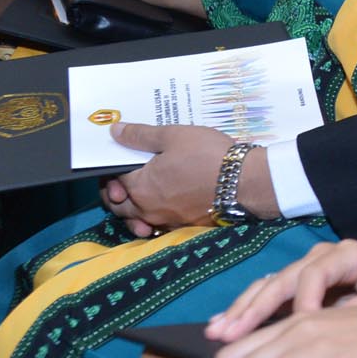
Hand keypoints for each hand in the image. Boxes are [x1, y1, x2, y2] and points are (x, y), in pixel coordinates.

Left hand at [101, 124, 250, 234]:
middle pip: (119, 206)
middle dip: (115, 193)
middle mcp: (148, 209)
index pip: (112, 181)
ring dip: (131, 210)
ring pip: (137, 220)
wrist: (246, 181)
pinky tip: (160, 208)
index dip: (110, 170)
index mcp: (140, 187)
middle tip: (122, 179)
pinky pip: (158, 225)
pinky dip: (152, 218)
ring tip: (136, 197)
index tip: (118, 160)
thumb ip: (140, 135)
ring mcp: (166, 220)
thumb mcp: (174, 135)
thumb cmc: (208, 155)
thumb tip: (114, 131)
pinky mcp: (184, 226)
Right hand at [206, 230, 356, 341]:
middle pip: (281, 280)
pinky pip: (271, 296)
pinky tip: (225, 328)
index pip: (314, 277)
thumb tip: (334, 327)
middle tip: (228, 334)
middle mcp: (320, 257)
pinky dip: (249, 312)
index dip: (303, 304)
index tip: (296, 332)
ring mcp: (308, 268)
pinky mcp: (303, 284)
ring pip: (269, 287)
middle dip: (254, 309)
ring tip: (218, 333)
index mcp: (346, 254)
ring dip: (243, 310)